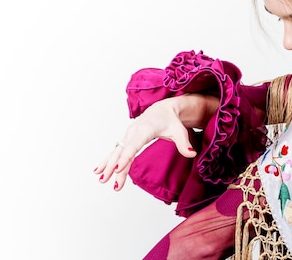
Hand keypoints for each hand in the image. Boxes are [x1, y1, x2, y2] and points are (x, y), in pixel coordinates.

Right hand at [94, 94, 218, 190]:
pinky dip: (107, 160)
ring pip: (117, 152)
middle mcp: (134, 131)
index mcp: (146, 129)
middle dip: (116, 167)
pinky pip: (116, 151)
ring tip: (101, 180)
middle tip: (111, 182)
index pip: (134, 145)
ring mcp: (128, 135)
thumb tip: (191, 153)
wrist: (163, 110)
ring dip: (108, 166)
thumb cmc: (171, 120)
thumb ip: (184, 143)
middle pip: (123, 151)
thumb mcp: (180, 131)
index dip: (126, 157)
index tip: (119, 168)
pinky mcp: (127, 139)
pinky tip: (99, 171)